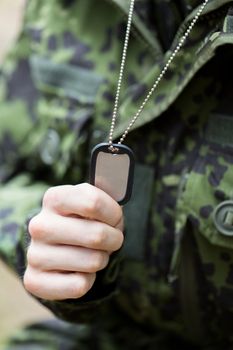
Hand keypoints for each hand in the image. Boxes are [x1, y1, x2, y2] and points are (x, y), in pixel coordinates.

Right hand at [24, 183, 123, 299]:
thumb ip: (108, 190)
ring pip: (93, 262)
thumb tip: (117, 174)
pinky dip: (88, 279)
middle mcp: (39, 225)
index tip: (115, 218)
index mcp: (54, 198)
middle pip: (97, 235)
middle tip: (110, 239)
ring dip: (102, 259)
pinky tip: (78, 270)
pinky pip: (80, 285)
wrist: (59, 249)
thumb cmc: (85, 221)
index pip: (93, 202)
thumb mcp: (96, 202)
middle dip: (114, 239)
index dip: (114, 214)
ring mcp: (35, 254)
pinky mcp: (35, 281)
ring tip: (92, 253)